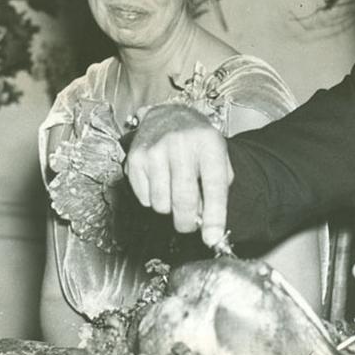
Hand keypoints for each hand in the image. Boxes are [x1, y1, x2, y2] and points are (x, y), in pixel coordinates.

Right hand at [125, 104, 232, 247]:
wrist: (168, 116)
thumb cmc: (198, 142)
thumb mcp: (219, 156)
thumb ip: (218, 189)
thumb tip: (207, 224)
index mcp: (209, 144)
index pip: (214, 187)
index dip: (214, 217)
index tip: (213, 238)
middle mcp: (181, 145)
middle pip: (184, 200)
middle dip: (188, 223)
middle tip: (189, 226)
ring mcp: (155, 151)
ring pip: (161, 204)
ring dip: (169, 209)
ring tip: (174, 193)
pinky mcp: (135, 158)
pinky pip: (145, 199)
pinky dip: (153, 200)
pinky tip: (160, 183)